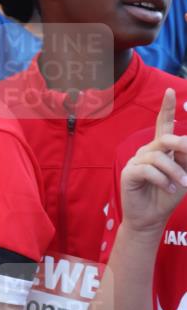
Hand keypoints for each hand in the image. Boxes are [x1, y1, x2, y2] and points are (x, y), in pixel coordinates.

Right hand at [120, 88, 186, 234]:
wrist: (152, 217)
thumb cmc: (168, 195)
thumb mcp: (184, 174)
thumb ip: (186, 158)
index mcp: (160, 148)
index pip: (162, 124)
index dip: (166, 108)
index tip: (170, 91)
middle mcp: (147, 151)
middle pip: (165, 139)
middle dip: (182, 148)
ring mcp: (136, 160)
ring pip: (159, 157)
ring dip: (175, 172)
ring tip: (181, 185)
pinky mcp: (128, 172)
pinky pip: (147, 169)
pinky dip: (161, 179)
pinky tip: (166, 188)